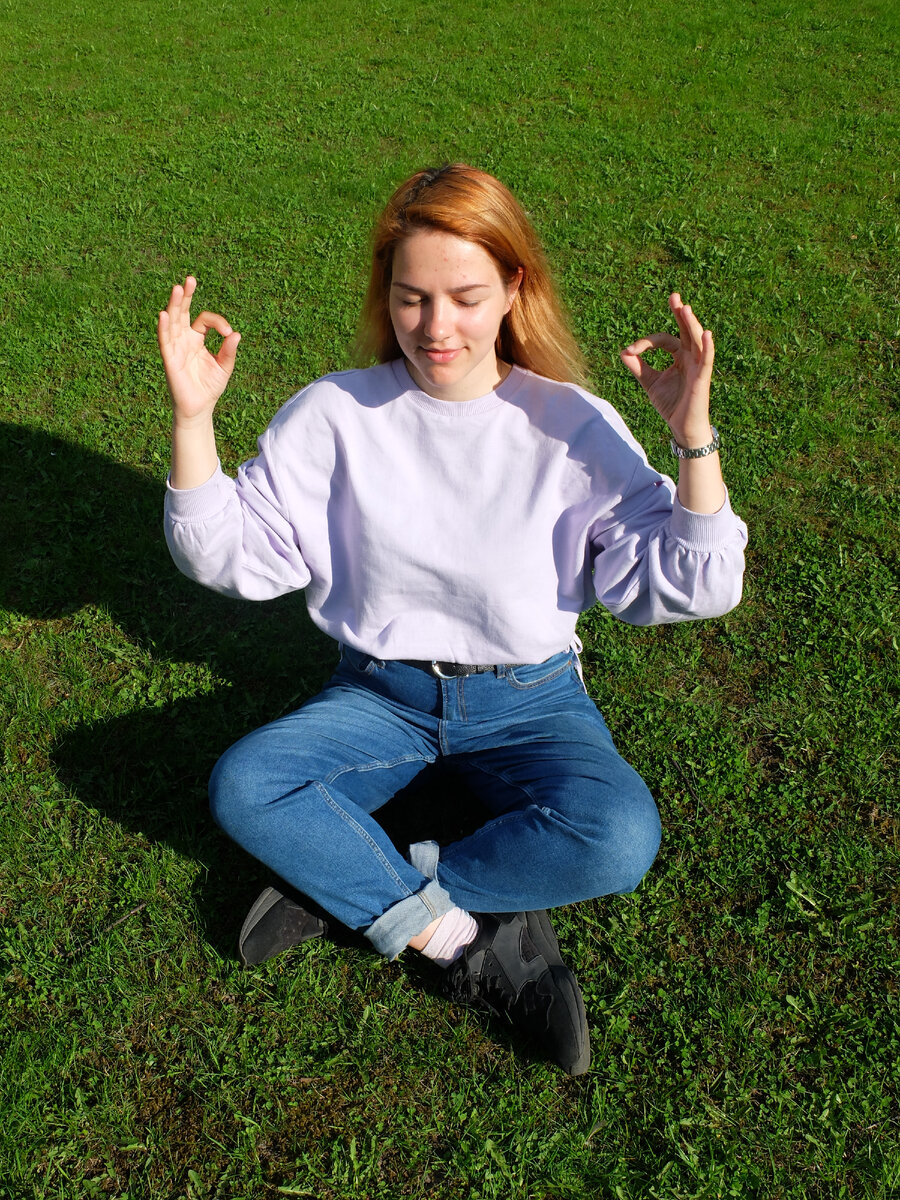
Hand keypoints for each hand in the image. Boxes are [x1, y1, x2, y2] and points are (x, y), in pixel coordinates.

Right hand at [157, 276, 240, 424]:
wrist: (199, 408)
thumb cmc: (210, 387)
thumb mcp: (224, 366)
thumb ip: (229, 350)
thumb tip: (236, 334)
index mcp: (197, 339)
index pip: (204, 320)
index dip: (218, 322)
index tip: (228, 333)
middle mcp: (184, 340)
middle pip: (182, 312)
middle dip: (185, 296)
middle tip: (190, 279)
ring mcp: (175, 348)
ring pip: (173, 322)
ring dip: (174, 305)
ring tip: (177, 288)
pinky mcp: (170, 359)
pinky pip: (165, 341)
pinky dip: (164, 328)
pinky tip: (164, 315)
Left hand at [620, 293, 713, 447]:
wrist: (682, 428)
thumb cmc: (671, 405)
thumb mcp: (650, 383)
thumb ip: (638, 367)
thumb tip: (623, 352)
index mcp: (679, 356)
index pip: (663, 339)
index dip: (645, 342)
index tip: (629, 351)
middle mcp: (690, 357)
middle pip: (686, 331)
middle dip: (680, 314)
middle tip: (674, 296)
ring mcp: (698, 366)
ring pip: (696, 340)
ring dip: (690, 324)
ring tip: (685, 308)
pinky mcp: (702, 378)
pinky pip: (706, 359)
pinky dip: (707, 346)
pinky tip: (705, 333)